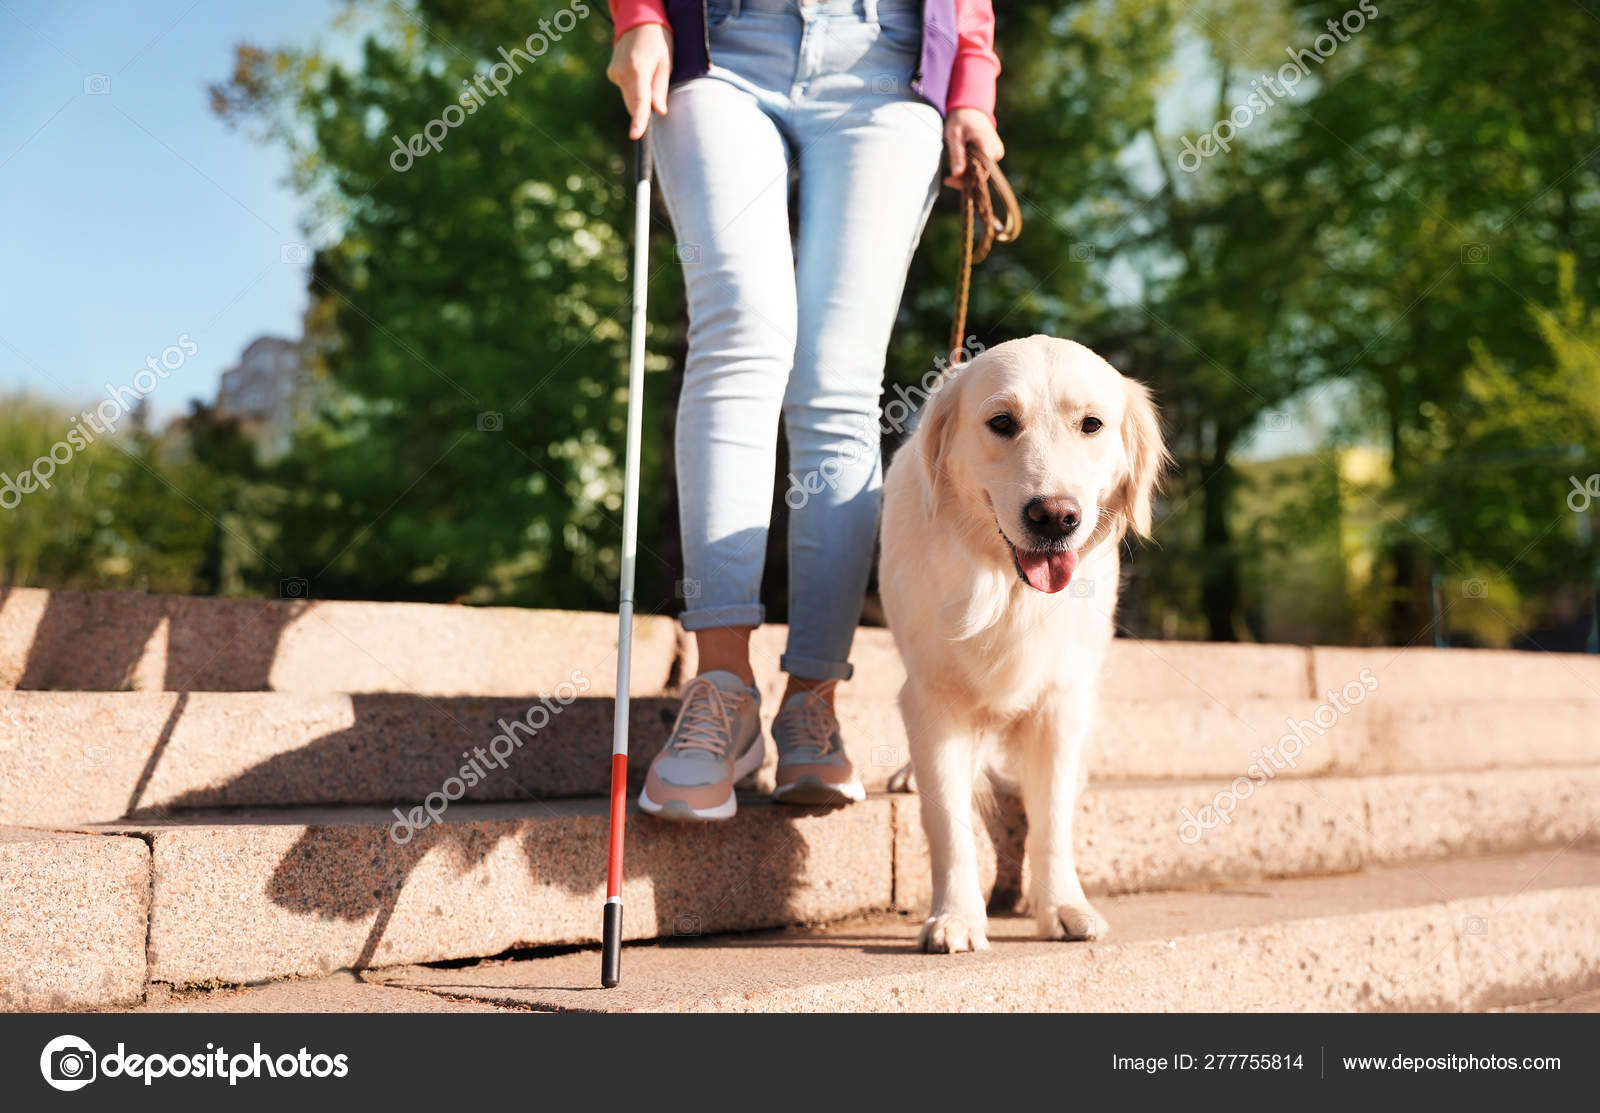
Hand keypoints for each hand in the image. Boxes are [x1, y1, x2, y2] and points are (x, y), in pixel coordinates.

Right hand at [606, 24, 672, 139]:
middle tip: (656, 83)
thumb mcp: (666, 63)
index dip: (638, 120)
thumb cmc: (658, 41)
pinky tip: (638, 71)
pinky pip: (625, 90)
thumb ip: (660, 89)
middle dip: (645, 106)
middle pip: (634, 104)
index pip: (639, 100)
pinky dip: (633, 88)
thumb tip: (658, 112)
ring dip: (639, 96)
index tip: (635, 136)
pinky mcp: (611, 74)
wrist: (638, 23)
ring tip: (648, 72)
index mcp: (638, 69)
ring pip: (629, 99)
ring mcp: (614, 73)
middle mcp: (622, 72)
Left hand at [943, 107, 1004, 187]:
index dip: (964, 181)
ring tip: (953, 165)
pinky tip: (961, 162)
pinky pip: (982, 167)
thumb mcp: (954, 136)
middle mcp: (996, 152)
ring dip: (966, 173)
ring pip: (981, 173)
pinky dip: (970, 168)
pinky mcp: (994, 154)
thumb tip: (957, 175)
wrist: (971, 109)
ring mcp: (997, 153)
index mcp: (987, 146)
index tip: (948, 180)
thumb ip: (957, 155)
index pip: (980, 173)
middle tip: (947, 178)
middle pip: (981, 176)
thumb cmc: (961, 120)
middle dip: (963, 179)